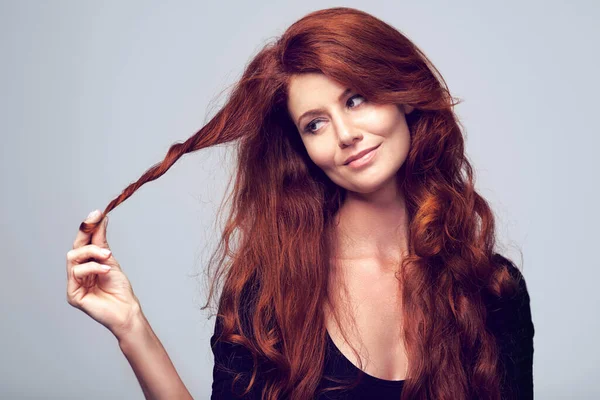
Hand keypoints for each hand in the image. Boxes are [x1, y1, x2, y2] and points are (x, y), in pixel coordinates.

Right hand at [66, 210, 140, 338]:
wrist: (126, 309)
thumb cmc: (119, 288)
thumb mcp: (110, 259)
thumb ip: (101, 242)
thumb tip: (100, 219)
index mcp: (86, 264)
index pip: (83, 243)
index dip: (88, 227)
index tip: (97, 212)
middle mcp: (78, 273)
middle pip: (75, 247)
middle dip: (86, 232)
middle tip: (97, 220)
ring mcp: (74, 283)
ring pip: (73, 258)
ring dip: (91, 253)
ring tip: (108, 256)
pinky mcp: (72, 294)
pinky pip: (77, 273)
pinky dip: (92, 268)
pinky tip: (105, 270)